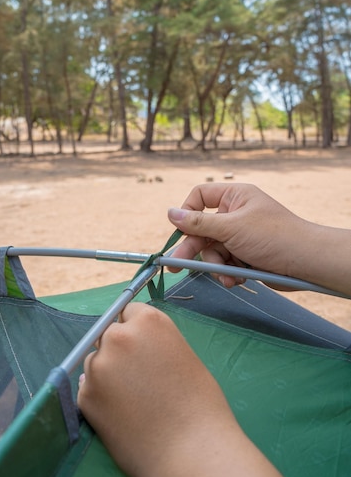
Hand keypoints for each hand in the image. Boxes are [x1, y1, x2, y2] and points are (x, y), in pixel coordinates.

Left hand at [77, 303, 297, 476]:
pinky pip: (89, 388)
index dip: (135, 331)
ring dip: (107, 373)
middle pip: (109, 334)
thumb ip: (153, 343)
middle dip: (118, 350)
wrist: (191, 450)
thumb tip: (133, 347)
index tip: (142, 348)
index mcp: (148, 322)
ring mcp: (98, 366)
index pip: (128, 312)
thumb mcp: (181, 355)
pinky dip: (100, 398)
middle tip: (137, 377)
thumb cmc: (199, 404)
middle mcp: (118, 337)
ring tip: (132, 400)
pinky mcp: (85, 396)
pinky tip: (122, 414)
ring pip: (96, 361)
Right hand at [167, 183, 304, 287]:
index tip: (179, 230)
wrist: (306, 264)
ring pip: (213, 250)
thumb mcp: (230, 228)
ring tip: (226, 276)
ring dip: (216, 266)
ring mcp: (241, 235)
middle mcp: (236, 213)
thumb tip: (170, 213)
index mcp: (234, 196)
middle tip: (175, 265)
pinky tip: (236, 279)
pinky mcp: (246, 255)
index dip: (187, 213)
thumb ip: (198, 223)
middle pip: (202, 230)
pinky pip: (226, 263)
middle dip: (194, 249)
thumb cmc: (272, 237)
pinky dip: (228, 272)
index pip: (199, 197)